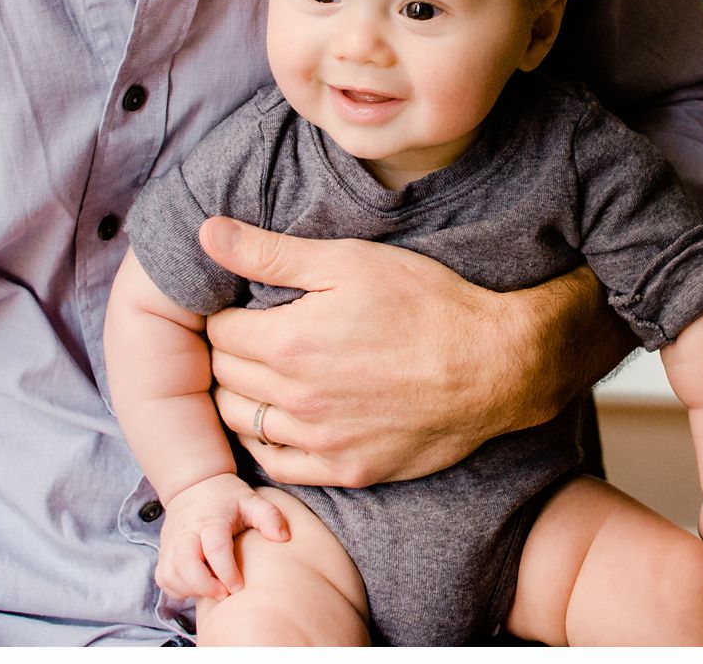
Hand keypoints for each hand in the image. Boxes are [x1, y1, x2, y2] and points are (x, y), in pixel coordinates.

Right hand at [154, 473, 288, 601]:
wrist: (193, 484)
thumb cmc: (226, 497)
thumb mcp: (251, 499)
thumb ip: (269, 516)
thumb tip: (283, 538)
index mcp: (211, 520)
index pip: (214, 547)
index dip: (226, 571)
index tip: (238, 587)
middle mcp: (187, 533)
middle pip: (185, 564)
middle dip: (203, 585)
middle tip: (224, 594)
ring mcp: (172, 543)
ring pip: (171, 574)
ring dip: (190, 588)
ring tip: (212, 589)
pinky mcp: (165, 553)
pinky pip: (164, 578)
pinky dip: (177, 588)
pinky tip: (196, 586)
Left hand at [201, 216, 524, 487]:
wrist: (496, 366)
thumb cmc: (425, 304)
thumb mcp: (348, 261)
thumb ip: (269, 252)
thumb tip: (206, 232)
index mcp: (289, 343)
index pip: (218, 331)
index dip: (225, 313)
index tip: (240, 305)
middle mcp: (297, 399)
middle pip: (224, 375)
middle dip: (227, 351)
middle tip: (245, 334)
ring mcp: (321, 441)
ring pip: (242, 421)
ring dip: (239, 394)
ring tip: (258, 371)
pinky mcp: (348, 470)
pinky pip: (278, 465)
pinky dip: (265, 441)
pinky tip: (276, 418)